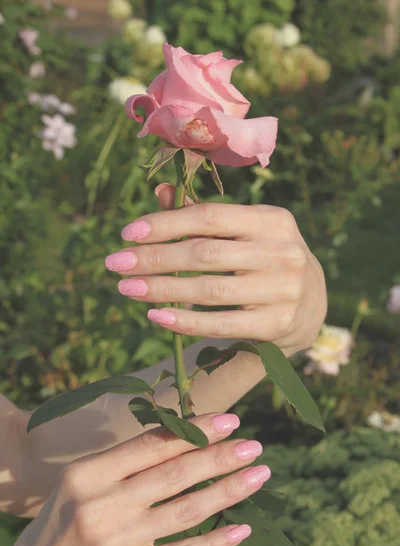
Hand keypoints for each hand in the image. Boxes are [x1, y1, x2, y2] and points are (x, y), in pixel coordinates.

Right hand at [0, 413, 269, 545]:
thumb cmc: (66, 518)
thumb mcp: (85, 480)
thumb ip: (127, 461)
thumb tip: (188, 437)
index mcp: (89, 474)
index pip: (152, 445)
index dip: (194, 431)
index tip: (229, 420)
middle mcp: (103, 506)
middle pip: (175, 474)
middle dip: (220, 457)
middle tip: (254, 445)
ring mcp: (118, 543)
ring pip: (187, 510)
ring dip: (229, 491)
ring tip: (260, 474)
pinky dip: (217, 540)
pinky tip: (243, 526)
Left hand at [105, 184, 326, 354]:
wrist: (312, 306)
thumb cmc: (267, 261)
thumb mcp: (246, 234)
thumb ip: (205, 217)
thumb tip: (162, 192)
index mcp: (273, 220)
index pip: (210, 216)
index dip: (165, 223)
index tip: (127, 234)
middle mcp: (283, 251)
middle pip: (205, 253)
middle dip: (154, 258)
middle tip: (115, 264)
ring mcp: (284, 290)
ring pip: (210, 289)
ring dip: (161, 289)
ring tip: (127, 288)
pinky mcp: (279, 323)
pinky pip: (222, 323)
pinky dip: (185, 321)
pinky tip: (156, 316)